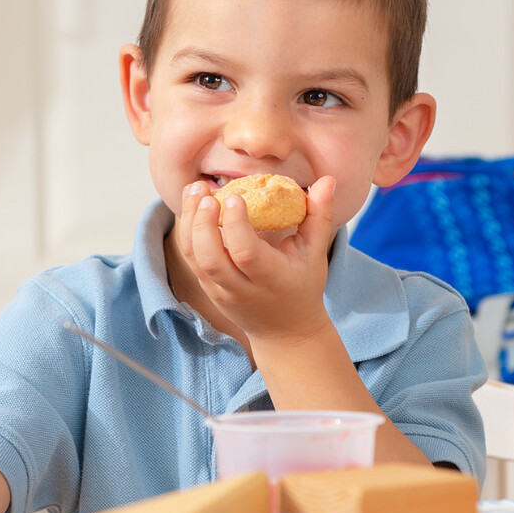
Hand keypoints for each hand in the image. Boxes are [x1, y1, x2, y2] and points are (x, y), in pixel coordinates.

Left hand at [177, 176, 336, 340]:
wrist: (285, 332)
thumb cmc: (303, 287)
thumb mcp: (316, 254)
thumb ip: (320, 216)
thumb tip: (327, 180)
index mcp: (271, 279)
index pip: (246, 253)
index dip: (236, 224)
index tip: (236, 196)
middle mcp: (241, 289)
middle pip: (210, 258)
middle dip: (202, 222)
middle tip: (206, 192)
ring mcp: (220, 291)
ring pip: (194, 259)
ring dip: (189, 223)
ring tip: (194, 191)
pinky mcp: (208, 289)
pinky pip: (190, 260)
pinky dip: (187, 232)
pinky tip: (192, 206)